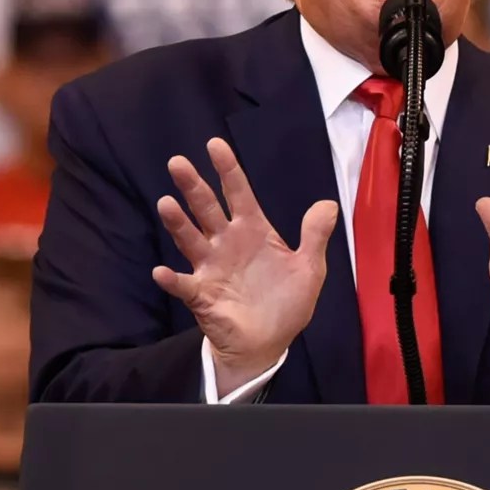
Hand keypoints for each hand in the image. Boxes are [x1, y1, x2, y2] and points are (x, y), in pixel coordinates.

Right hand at [152, 138, 338, 387]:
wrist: (268, 344)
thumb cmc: (285, 304)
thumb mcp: (308, 269)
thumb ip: (314, 236)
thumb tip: (328, 204)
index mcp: (252, 231)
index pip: (238, 193)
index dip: (228, 170)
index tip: (214, 145)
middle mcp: (227, 243)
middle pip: (207, 209)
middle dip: (193, 187)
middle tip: (177, 163)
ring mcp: (211, 268)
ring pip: (191, 239)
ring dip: (178, 223)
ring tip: (166, 204)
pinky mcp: (202, 295)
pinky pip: (184, 285)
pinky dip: (172, 279)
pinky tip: (162, 272)